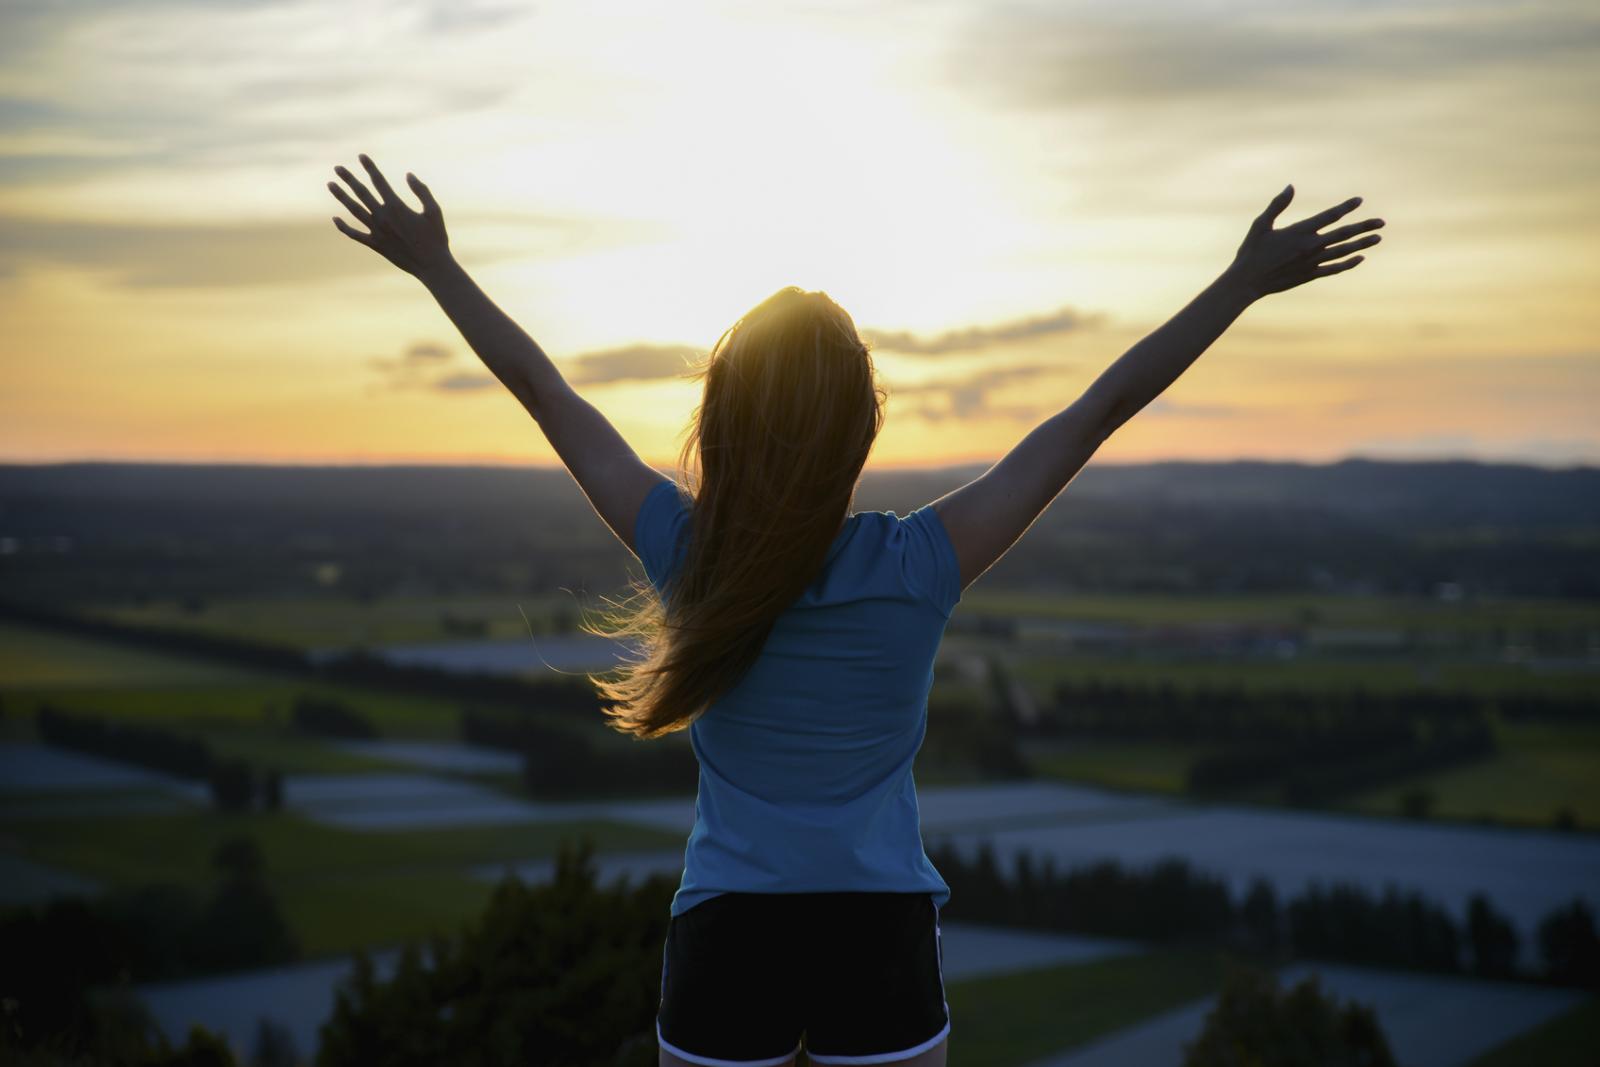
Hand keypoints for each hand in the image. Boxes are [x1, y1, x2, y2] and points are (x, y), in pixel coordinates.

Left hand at [327, 154, 452, 277]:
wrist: (431, 266)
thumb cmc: (436, 238)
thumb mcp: (434, 211)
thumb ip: (421, 191)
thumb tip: (409, 175)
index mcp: (396, 206)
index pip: (379, 181)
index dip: (369, 167)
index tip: (361, 156)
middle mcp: (382, 217)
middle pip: (361, 192)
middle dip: (349, 178)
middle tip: (337, 168)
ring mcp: (376, 231)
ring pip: (354, 210)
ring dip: (341, 196)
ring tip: (330, 185)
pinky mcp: (375, 245)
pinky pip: (355, 234)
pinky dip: (344, 227)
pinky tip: (335, 219)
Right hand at [1226, 185, 1384, 299]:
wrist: (1247, 282)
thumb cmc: (1251, 252)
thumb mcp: (1260, 225)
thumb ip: (1277, 205)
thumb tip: (1290, 186)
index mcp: (1299, 232)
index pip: (1329, 216)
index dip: (1346, 207)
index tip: (1359, 201)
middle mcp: (1310, 246)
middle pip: (1344, 234)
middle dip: (1364, 226)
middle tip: (1382, 222)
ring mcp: (1312, 262)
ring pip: (1344, 251)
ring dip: (1362, 244)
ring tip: (1378, 238)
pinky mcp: (1310, 275)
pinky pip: (1334, 268)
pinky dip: (1348, 264)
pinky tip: (1360, 258)